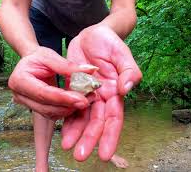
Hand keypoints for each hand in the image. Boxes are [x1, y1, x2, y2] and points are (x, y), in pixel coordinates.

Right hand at [9, 46, 97, 119]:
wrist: (30, 62)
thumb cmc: (38, 57)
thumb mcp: (51, 56)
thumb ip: (69, 65)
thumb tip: (91, 70)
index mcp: (19, 80)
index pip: (43, 93)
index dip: (63, 98)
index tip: (82, 99)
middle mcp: (20, 96)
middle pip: (47, 107)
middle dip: (69, 105)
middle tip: (88, 100)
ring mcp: (27, 104)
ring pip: (50, 113)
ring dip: (69, 109)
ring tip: (86, 100)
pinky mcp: (36, 109)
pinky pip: (52, 114)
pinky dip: (66, 110)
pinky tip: (77, 102)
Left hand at [61, 25, 141, 160]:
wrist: (92, 35)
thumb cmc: (110, 42)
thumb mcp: (121, 52)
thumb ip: (128, 70)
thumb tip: (127, 89)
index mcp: (116, 91)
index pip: (114, 118)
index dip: (110, 136)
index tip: (105, 154)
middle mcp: (102, 97)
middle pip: (97, 123)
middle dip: (90, 139)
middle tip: (80, 156)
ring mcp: (88, 95)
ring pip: (82, 118)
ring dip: (76, 133)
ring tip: (66, 147)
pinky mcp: (75, 90)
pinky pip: (70, 107)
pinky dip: (67, 119)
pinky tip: (61, 131)